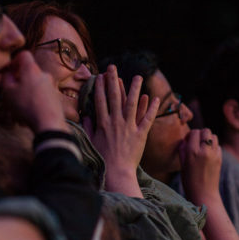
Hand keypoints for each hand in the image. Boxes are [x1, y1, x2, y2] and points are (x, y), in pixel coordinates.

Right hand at [1, 50, 67, 132]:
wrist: (49, 123)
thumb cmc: (26, 105)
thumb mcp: (8, 92)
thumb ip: (6, 79)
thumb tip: (8, 74)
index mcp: (32, 69)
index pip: (24, 55)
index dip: (14, 61)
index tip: (9, 72)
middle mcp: (44, 74)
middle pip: (29, 73)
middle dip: (20, 82)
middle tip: (12, 94)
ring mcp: (52, 86)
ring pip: (35, 86)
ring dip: (26, 95)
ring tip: (19, 111)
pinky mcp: (56, 98)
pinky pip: (41, 97)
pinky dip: (34, 103)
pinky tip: (28, 117)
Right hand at [83, 64, 158, 194]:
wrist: (117, 172)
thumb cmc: (103, 158)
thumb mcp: (92, 142)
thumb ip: (88, 128)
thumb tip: (85, 116)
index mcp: (103, 124)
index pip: (101, 101)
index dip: (100, 87)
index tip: (99, 76)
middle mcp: (116, 122)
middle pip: (115, 97)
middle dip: (113, 81)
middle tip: (112, 67)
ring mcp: (129, 127)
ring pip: (132, 104)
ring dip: (134, 89)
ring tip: (137, 76)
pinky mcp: (140, 134)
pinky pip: (147, 119)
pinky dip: (151, 108)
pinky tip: (154, 98)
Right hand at [179, 128, 221, 203]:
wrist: (204, 193)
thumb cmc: (189, 180)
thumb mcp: (182, 164)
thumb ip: (183, 150)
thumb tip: (184, 140)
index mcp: (192, 152)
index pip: (194, 132)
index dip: (190, 134)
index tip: (188, 140)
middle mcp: (204, 151)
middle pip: (206, 131)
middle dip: (200, 134)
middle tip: (196, 141)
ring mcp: (214, 154)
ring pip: (213, 136)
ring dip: (208, 138)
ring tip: (203, 146)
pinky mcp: (220, 158)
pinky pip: (217, 145)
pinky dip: (213, 146)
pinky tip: (208, 153)